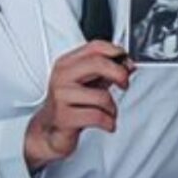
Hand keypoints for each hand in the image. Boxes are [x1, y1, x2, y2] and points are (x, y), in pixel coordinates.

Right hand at [24, 41, 133, 171]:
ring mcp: (61, 96)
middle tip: (125, 84)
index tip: (127, 62)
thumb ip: (107, 72)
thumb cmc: (70, 105)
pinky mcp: (64, 117)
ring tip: (109, 113)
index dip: (116, 52)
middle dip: (119, 74)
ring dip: (113, 108)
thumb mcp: (88, 83)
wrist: (49, 130)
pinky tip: (106, 124)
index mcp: (67, 63)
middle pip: (98, 64)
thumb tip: (128, 65)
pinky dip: (109, 123)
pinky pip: (98, 117)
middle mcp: (62, 76)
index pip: (95, 47)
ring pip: (102, 96)